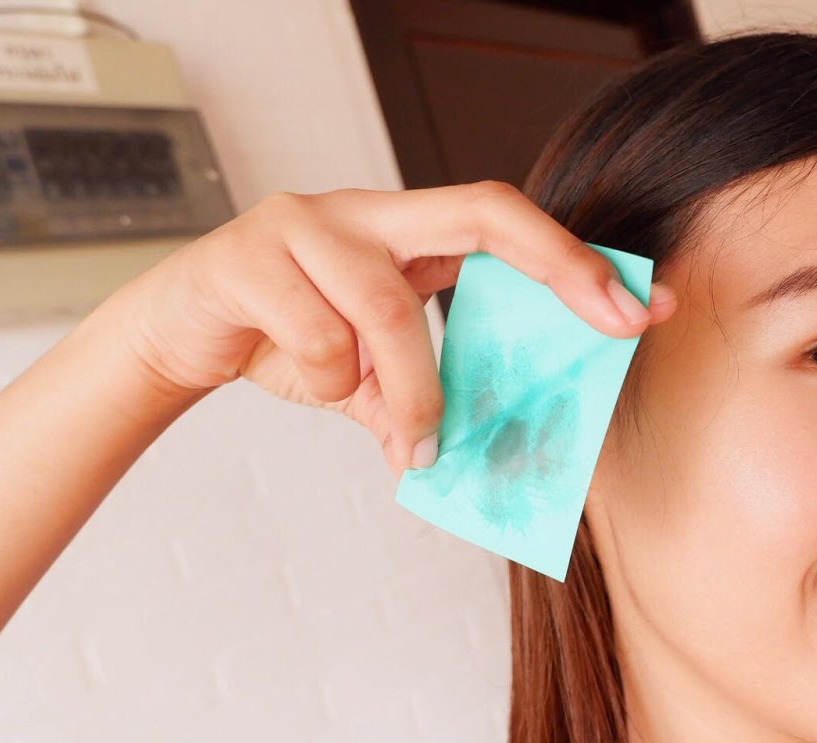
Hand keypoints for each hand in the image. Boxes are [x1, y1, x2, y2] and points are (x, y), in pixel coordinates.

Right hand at [102, 183, 675, 470]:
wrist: (173, 334)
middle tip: (613, 324)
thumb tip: (463, 458)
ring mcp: (306, 222)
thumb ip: (417, 400)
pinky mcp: (249, 254)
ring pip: (389, 308)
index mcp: (401, 231)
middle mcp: (364, 211)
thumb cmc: (283, 339)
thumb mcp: (365, 377)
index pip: (503, 223)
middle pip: (480, 211)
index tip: (643, 305)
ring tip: (414, 441)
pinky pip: (318, 337)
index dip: (576, 260)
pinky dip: (327, 383)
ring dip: (410, 388)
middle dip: (560, 265)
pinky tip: (307, 386)